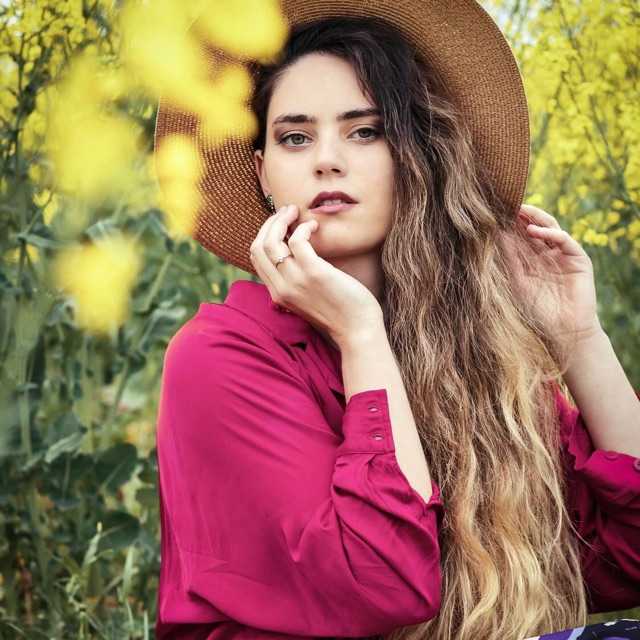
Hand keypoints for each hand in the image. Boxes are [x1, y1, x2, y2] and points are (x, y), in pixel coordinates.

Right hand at [249, 204, 382, 344]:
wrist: (357, 331)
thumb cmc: (340, 312)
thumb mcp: (308, 299)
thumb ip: (296, 282)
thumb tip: (296, 254)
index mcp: (277, 294)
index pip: (256, 257)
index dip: (264, 234)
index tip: (279, 223)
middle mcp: (281, 288)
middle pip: (259, 246)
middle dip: (270, 223)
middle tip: (287, 211)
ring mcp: (295, 281)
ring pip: (273, 241)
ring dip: (283, 219)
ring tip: (297, 212)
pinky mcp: (314, 273)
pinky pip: (297, 241)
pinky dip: (304, 228)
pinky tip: (314, 226)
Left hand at [501, 203, 602, 344]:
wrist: (564, 331)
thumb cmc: (538, 311)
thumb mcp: (517, 283)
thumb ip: (509, 260)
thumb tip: (493, 236)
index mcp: (530, 261)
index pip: (517, 237)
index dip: (506, 225)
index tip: (491, 213)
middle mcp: (546, 255)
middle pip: (532, 229)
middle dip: (519, 216)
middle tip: (504, 203)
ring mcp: (562, 255)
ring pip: (549, 229)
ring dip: (534, 218)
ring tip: (518, 209)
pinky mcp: (578, 259)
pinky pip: (564, 240)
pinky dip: (550, 233)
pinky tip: (534, 230)